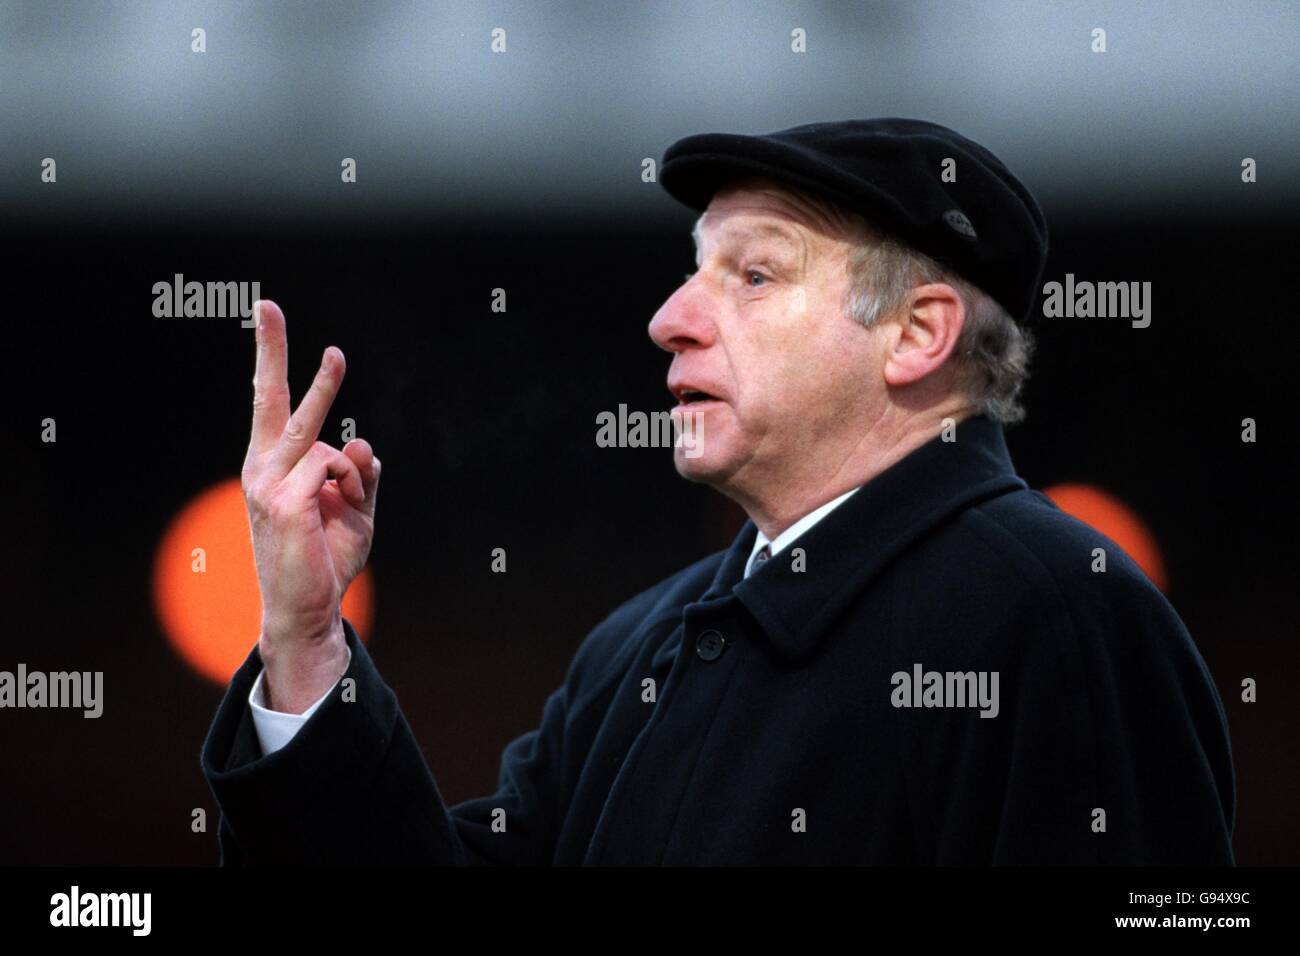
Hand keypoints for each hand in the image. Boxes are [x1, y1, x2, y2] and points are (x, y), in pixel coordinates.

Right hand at [240, 300, 380, 711]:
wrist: (308, 609)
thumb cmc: (326, 560)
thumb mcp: (355, 510)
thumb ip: (362, 474)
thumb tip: (363, 440)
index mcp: (272, 465)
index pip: (269, 402)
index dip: (270, 357)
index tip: (267, 311)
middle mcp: (261, 467)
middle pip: (269, 398)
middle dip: (271, 349)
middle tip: (267, 305)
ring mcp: (267, 482)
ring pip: (324, 439)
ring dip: (351, 470)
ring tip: (346, 502)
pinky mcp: (283, 498)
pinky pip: (334, 463)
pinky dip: (351, 484)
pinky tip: (339, 510)